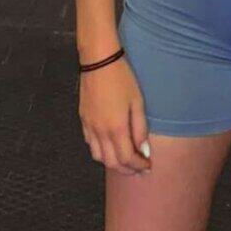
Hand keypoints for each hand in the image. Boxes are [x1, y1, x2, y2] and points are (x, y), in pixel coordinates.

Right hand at [79, 57, 151, 174]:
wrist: (98, 61)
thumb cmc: (122, 79)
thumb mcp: (137, 102)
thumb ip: (140, 128)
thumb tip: (143, 150)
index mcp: (116, 129)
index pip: (127, 159)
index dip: (138, 166)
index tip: (148, 166)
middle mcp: (100, 132)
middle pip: (111, 163)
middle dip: (126, 169)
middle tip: (138, 169)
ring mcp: (89, 127)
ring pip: (98, 156)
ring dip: (112, 163)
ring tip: (125, 159)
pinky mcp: (83, 120)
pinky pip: (90, 144)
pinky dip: (101, 151)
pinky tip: (110, 145)